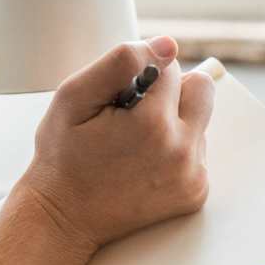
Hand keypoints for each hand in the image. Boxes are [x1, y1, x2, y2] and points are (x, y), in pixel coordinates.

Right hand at [13, 36, 215, 252]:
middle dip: (171, 94)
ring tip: (133, 147)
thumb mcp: (73, 98)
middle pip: (201, 88)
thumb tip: (168, 46)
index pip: (169, 66)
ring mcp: (192, 176)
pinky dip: (175, 152)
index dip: (140, 76)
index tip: (118, 101)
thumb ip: (121, 62)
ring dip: (172, 124)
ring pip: (199, 121)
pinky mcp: (196, 193)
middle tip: (135, 117)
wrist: (63, 219)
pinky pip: (198, 152)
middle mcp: (182, 151)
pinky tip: (143, 165)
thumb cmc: (63, 157)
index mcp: (153, 123)